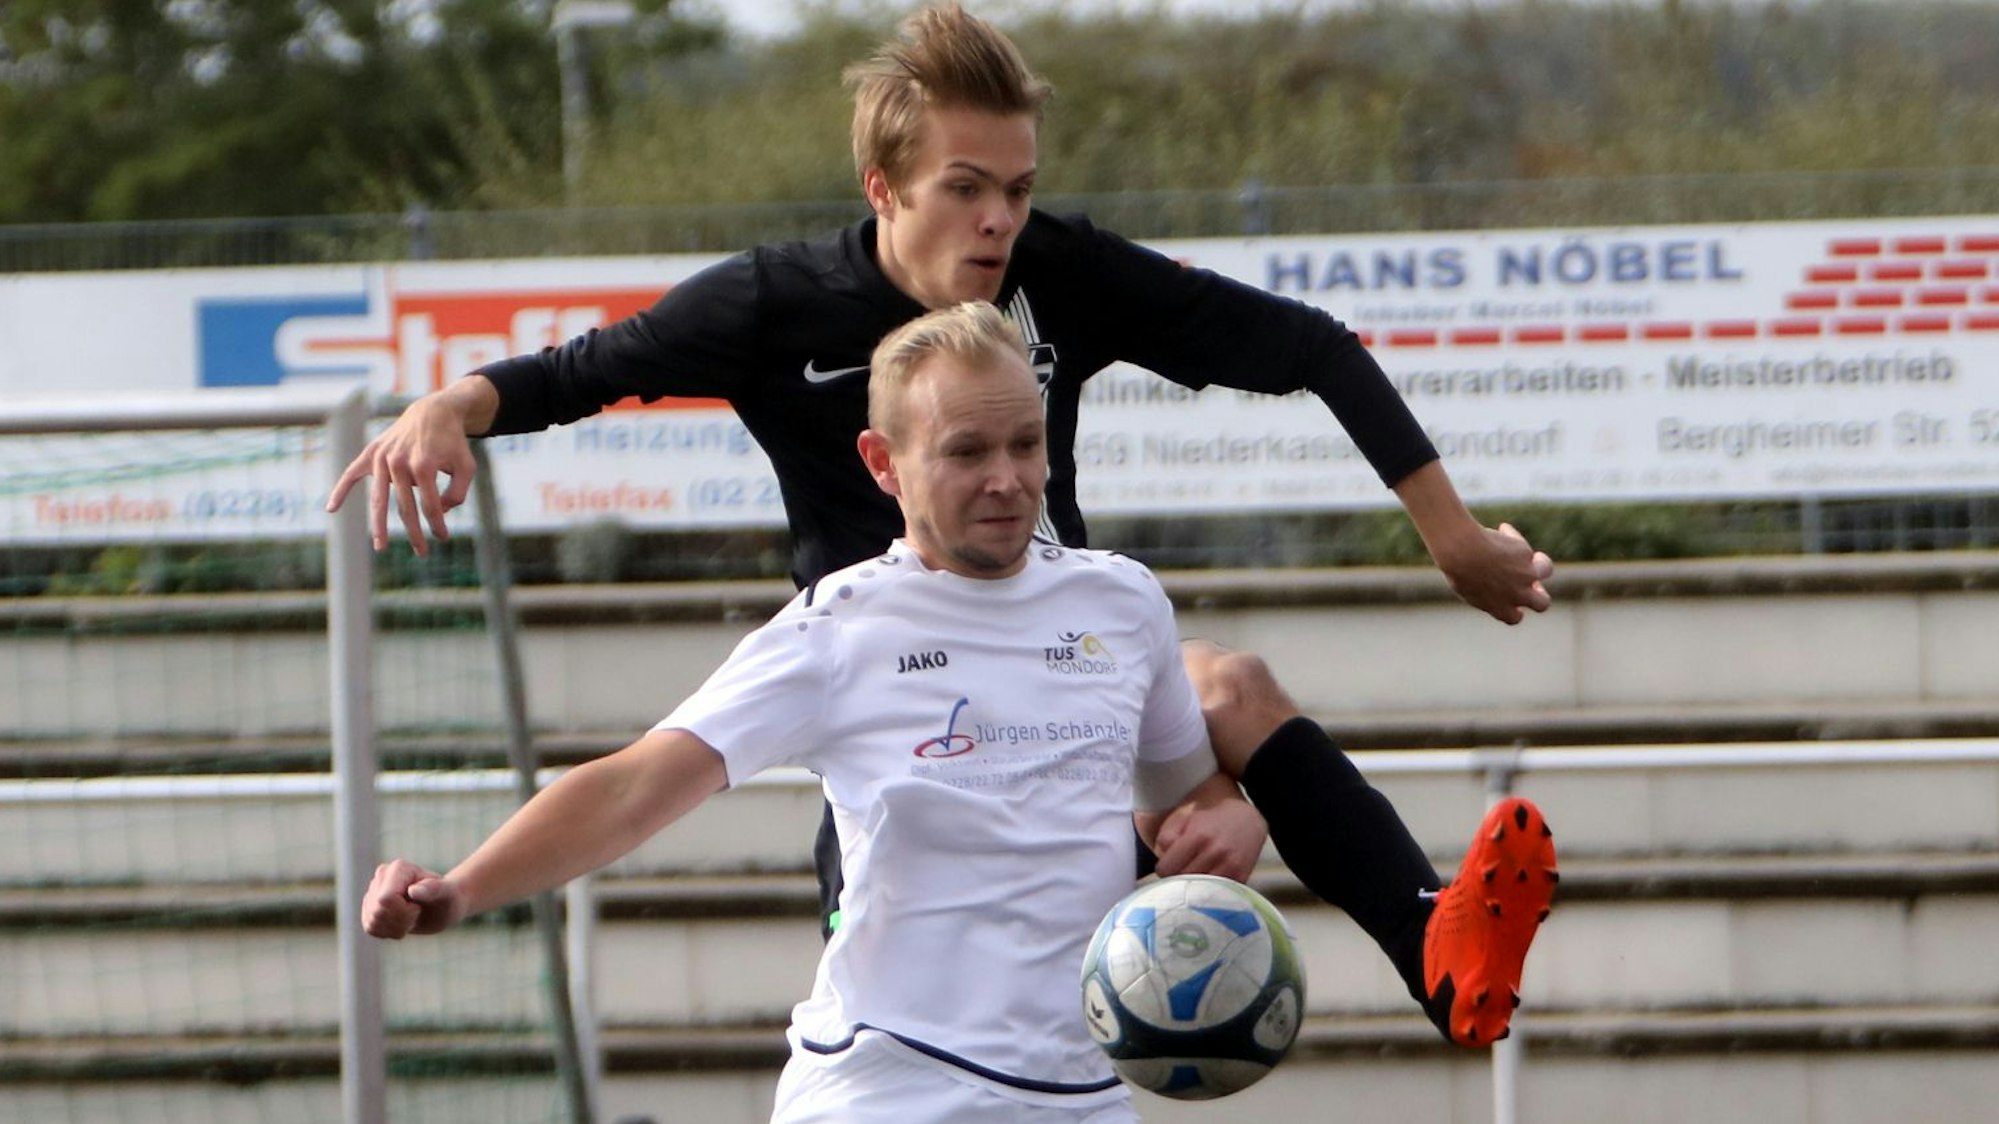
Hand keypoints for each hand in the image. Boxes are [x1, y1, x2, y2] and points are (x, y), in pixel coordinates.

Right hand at [324, 387, 485, 555]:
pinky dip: (341, 490)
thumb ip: (459, 492)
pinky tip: (331, 508)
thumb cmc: (452, 443)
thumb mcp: (466, 466)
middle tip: (422, 553)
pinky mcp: (371, 453)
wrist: (434, 412)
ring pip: (378, 498)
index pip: (430, 505)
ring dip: (379, 525)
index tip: (443, 537)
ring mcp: (382, 458)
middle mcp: (400, 462)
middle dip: (414, 533)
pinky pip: (352, 474)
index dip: (437, 524)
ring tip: (381, 546)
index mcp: (425, 465)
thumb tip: (439, 512)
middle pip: (404, 507)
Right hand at [363, 859, 466, 938]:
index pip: (386, 899)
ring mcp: (372, 891)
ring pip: (372, 922)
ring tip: (410, 918)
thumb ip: (432, 889)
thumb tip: (413, 890)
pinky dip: (388, 933)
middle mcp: (382, 875)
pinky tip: (401, 924)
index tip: (418, 906)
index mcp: (399, 868)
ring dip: (395, 928)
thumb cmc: (446, 897)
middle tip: (416, 913)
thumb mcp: (446, 894)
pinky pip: (370, 928)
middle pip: (378, 912)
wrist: (441, 906)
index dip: (404, 911)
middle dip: (401, 921)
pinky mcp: (369, 907)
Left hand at [1149, 789, 1266, 882]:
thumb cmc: (1210, 821)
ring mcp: (1229, 868)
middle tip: (1181, 873)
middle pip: (1181, 882)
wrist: (1247, 821)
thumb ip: (1166, 837)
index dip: (1164, 869)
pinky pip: (1215, 895)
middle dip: (1177, 879)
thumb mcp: (1184, 819)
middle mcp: (1214, 853)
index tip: (1168, 867)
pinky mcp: (1240, 879)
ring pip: (1197, 892)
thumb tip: (1162, 861)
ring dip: (1192, 889)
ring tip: (1193, 878)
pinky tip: (1207, 884)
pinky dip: (1208, 892)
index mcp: (1197, 837)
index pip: (1166, 869)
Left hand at [1436, 521, 1553, 624]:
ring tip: (1535, 556)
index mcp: (1501, 609)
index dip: (1515, 608)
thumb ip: (1484, 591)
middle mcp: (1519, 596)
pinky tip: (1502, 530)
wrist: (1462, 552)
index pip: (1515, 617)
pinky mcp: (1526, 555)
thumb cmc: (1457, 569)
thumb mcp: (1467, 588)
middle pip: (1542, 603)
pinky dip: (1512, 537)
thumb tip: (1491, 582)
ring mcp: (1526, 575)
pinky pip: (1521, 545)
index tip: (1511, 600)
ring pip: (1546, 570)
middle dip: (1539, 594)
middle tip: (1532, 583)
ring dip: (1542, 563)